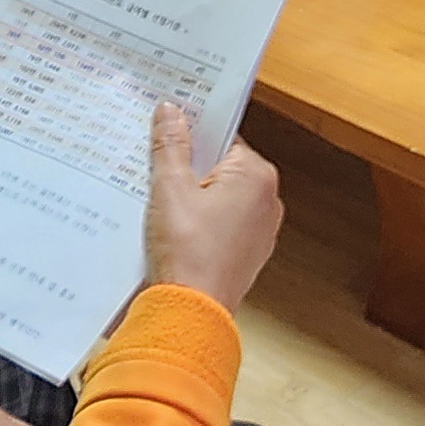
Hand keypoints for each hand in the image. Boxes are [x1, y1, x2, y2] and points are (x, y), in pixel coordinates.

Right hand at [145, 103, 281, 309]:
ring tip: (163, 206)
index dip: (192, 136)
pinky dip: (200, 223)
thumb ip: (172, 145)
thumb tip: (171, 113)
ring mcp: (259, 231)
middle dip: (190, 168)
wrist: (190, 312)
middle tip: (157, 172)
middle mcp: (267, 202)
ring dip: (193, 197)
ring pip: (221, 198)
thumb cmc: (187, 252)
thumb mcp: (170, 188)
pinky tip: (174, 231)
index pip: (223, 138)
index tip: (168, 134)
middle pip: (222, 167)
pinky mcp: (246, 254)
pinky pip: (222, 225)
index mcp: (256, 176)